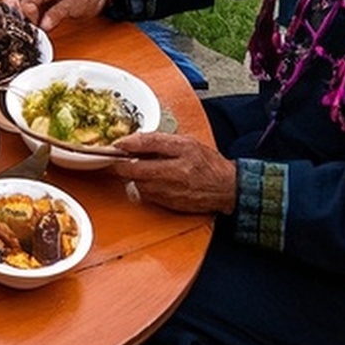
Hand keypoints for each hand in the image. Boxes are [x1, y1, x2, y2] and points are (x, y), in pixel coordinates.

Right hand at [10, 0, 106, 30]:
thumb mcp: (79, 2)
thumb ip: (59, 12)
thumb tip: (44, 25)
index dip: (28, 13)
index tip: (33, 27)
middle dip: (22, 17)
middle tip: (26, 31)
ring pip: (19, 3)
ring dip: (21, 18)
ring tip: (24, 30)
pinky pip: (25, 6)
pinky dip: (24, 17)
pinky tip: (25, 25)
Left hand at [112, 131, 236, 215]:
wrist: (227, 188)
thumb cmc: (208, 164)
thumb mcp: (187, 143)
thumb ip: (160, 141)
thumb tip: (134, 140)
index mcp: (183, 152)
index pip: (148, 143)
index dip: (128, 143)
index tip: (117, 144)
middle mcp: (176, 172)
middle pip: (135, 169)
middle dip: (122, 164)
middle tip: (118, 159)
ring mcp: (171, 191)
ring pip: (137, 183)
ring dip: (133, 176)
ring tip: (140, 169)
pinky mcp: (169, 204)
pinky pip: (146, 194)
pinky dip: (143, 186)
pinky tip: (151, 180)